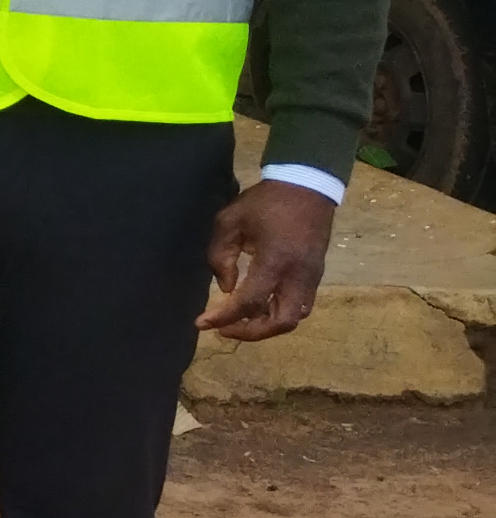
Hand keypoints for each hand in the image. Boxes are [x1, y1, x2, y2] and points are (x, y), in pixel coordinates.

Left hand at [200, 177, 334, 340]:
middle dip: (251, 332)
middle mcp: (298, 276)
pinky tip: (259, 305)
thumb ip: (220, 256)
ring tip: (240, 319)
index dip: (223, 317)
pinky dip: (280, 312)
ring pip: (296, 317)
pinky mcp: (317, 274)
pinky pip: (301, 304)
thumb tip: (226, 288)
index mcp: (275, 262)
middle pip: (282, 322)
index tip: (201, 323)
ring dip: (268, 324)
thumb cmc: (265, 202)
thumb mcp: (229, 221)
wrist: (307, 185)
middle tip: (224, 328)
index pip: (248, 303)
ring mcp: (312, 276)